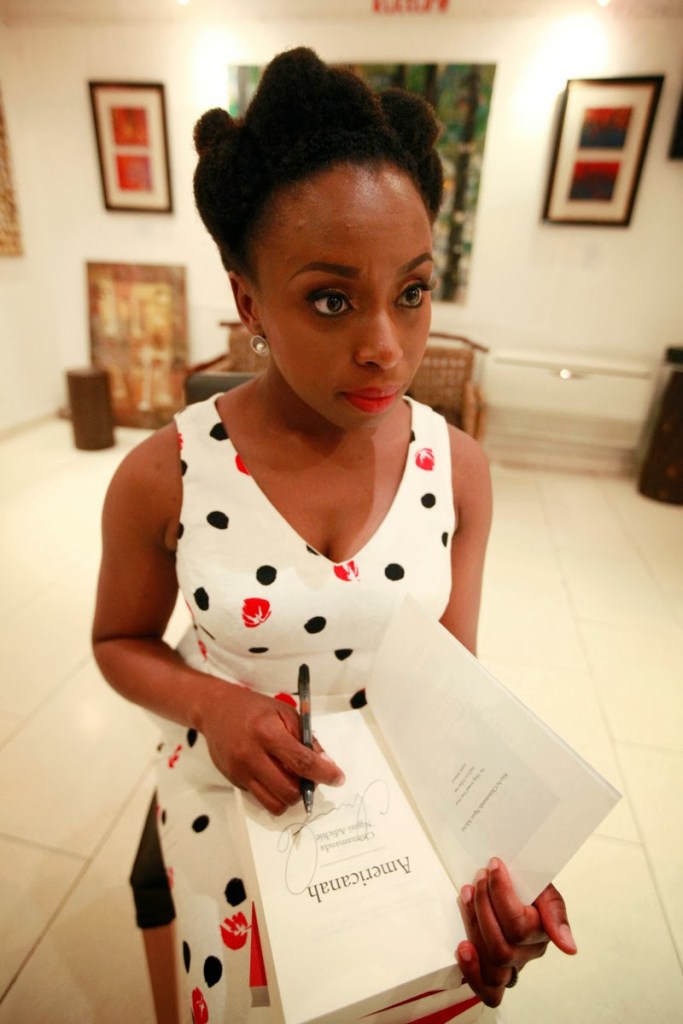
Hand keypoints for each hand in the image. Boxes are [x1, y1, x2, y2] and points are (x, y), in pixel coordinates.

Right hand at [200, 683, 344, 814]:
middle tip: (310, 776)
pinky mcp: (234, 782)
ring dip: (291, 797)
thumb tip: (326, 764)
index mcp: (268, 733)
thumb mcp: (285, 713)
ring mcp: (240, 772)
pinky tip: (274, 776)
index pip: (301, 762)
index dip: (323, 773)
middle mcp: (251, 755)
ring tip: (292, 779)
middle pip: (288, 790)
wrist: (215, 709)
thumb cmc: (255, 708)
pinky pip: (261, 799)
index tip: (338, 778)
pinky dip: (274, 793)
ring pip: (275, 804)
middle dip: (306, 788)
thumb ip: (306, 739)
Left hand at [456, 858, 576, 1006]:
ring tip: (466, 896)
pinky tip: (463, 947)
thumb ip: (555, 909)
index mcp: (542, 933)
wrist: (510, 884)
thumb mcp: (543, 885)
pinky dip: (472, 972)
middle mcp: (527, 954)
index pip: (519, 926)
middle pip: (502, 949)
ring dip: (474, 927)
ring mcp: (509, 966)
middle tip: (479, 877)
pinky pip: (488, 990)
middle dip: (484, 906)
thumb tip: (569, 947)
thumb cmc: (525, 886)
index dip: (501, 895)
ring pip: (493, 968)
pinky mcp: (491, 973)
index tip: (494, 866)